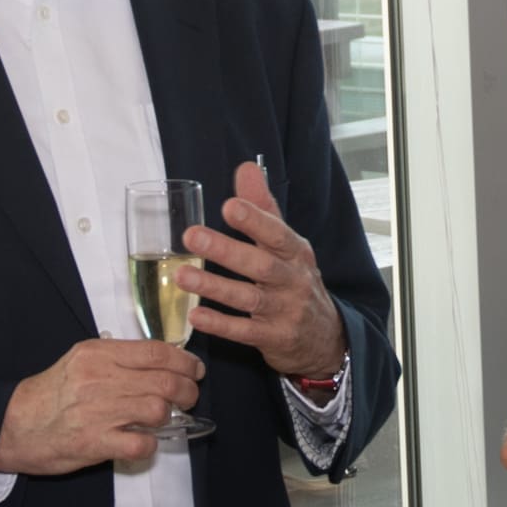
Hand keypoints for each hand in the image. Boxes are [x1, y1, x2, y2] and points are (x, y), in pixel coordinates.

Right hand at [0, 337, 203, 473]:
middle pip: (164, 381)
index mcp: (99, 353)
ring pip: (157, 409)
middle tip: (190, 396)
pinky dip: (150, 444)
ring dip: (169, 416)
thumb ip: (118, 358)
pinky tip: (143, 440)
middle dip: (188, 390)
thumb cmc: (52, 392)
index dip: (184, 361)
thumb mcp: (82, 360)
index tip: (195, 369)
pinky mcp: (94, 442)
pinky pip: (140, 443)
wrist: (14, 424)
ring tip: (166, 418)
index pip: (156, 352)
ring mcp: (98, 411)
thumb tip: (162, 361)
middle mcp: (100, 378)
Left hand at [183, 161, 347, 379]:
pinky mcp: (274, 338)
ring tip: (181, 276)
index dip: (254, 220)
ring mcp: (285, 311)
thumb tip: (246, 167)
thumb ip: (264, 208)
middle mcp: (293, 280)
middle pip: (260, 264)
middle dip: (226, 250)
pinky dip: (220, 324)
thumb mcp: (287, 244)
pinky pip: (244, 332)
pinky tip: (195, 315)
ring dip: (214, 286)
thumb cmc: (296, 280)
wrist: (325, 336)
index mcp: (296, 252)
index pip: (276, 233)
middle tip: (191, 236)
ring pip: (248, 298)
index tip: (229, 206)